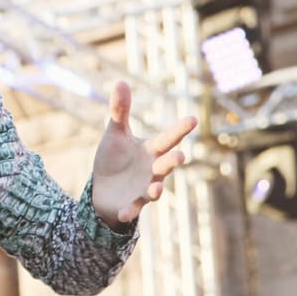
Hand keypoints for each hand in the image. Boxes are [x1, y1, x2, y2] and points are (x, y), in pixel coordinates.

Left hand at [91, 82, 196, 228]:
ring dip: (156, 190)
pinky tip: (124, 213)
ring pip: (154, 190)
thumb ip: (120, 111)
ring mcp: (144, 189)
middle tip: (179, 156)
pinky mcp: (131, 204)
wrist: (104, 188)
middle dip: (172, 161)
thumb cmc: (114, 159)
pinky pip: (132, 209)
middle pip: (165, 165)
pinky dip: (129, 212)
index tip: (192, 119)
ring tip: (157, 188)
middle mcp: (152, 170)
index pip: (167, 138)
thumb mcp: (115, 134)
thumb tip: (121, 81)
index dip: (179, 130)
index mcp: (151, 150)